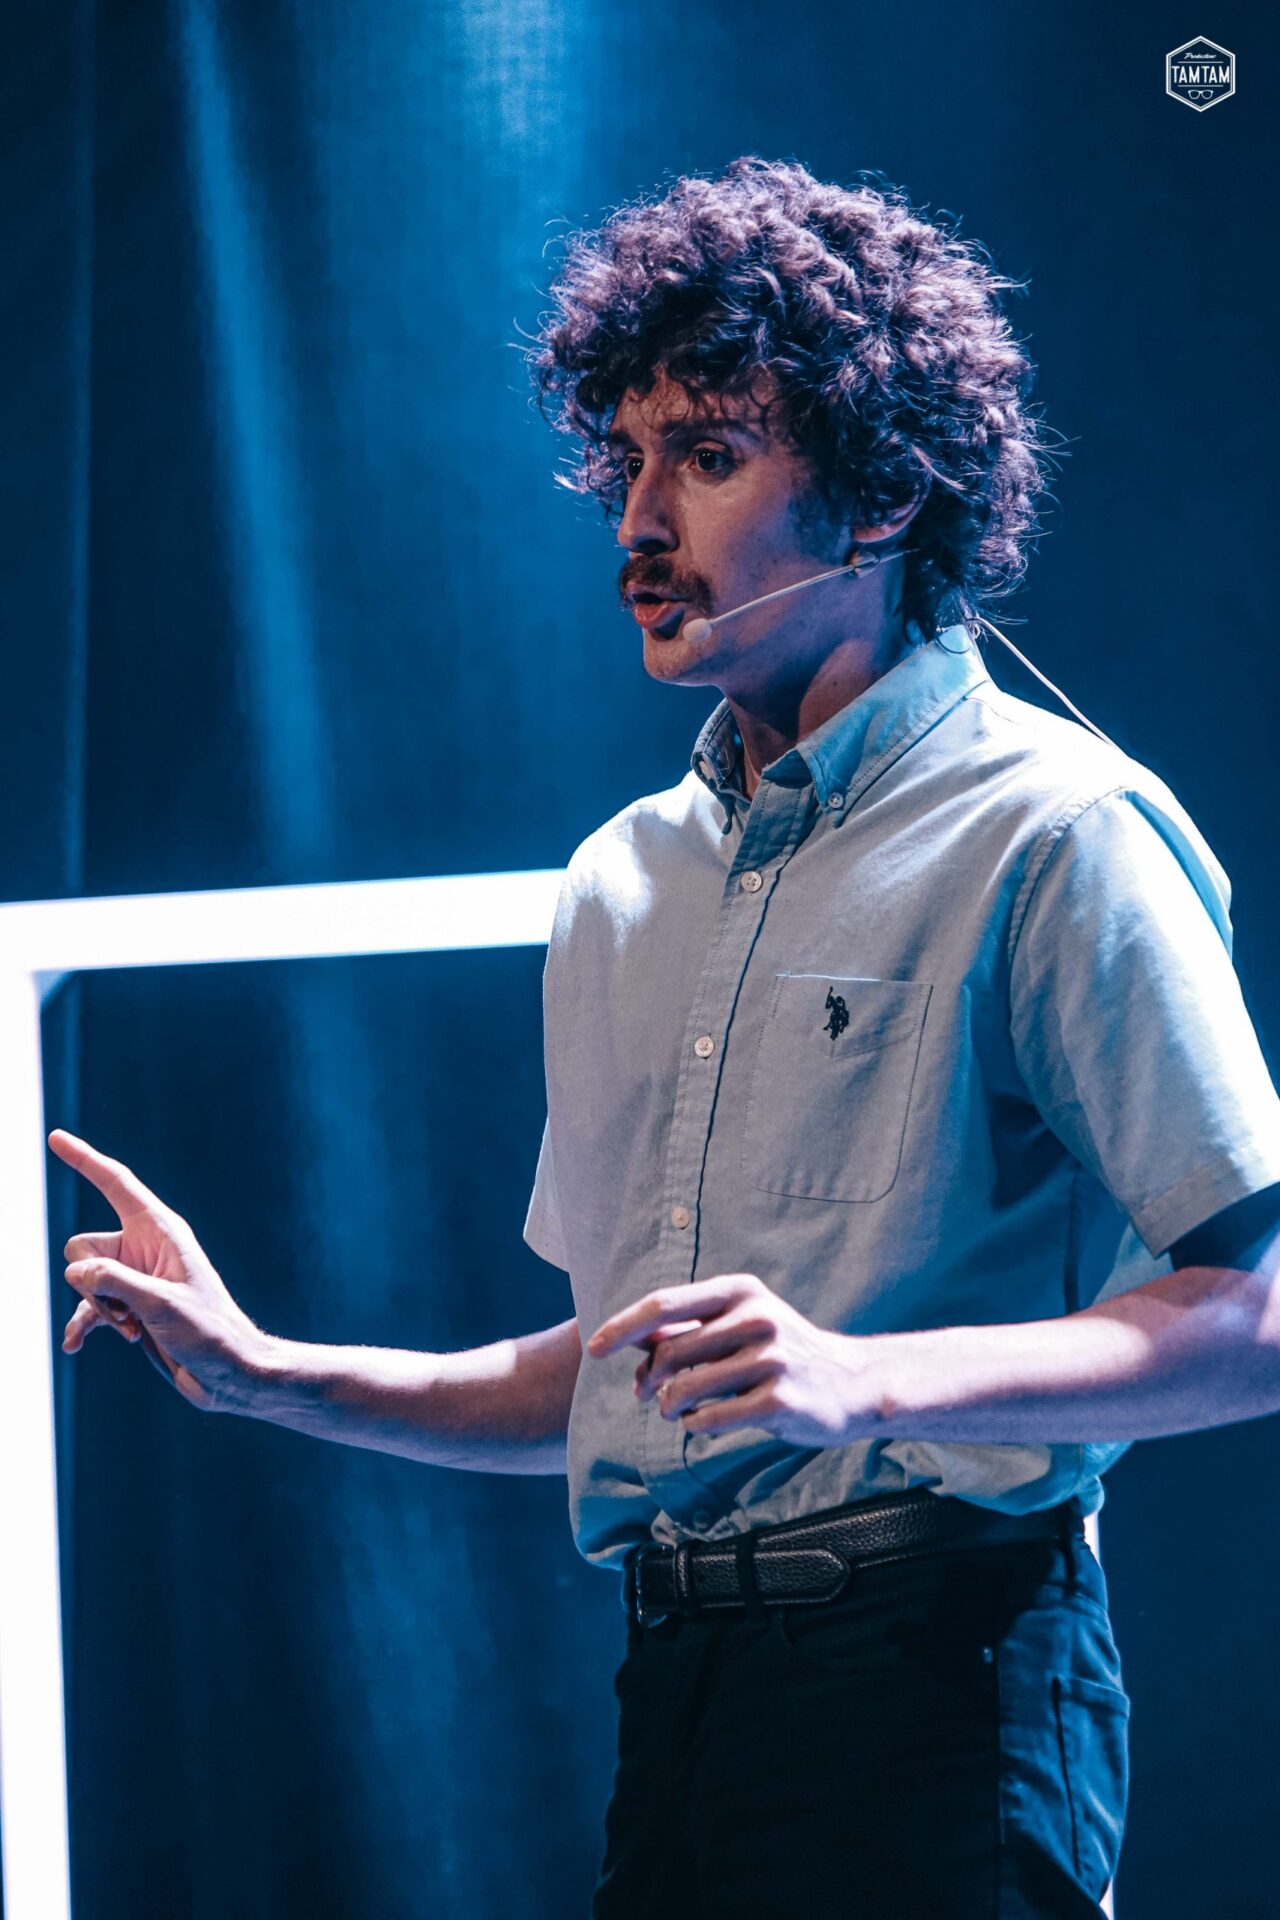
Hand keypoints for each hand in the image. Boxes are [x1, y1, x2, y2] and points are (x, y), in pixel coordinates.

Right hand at [50, 1128, 270, 1412]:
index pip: (116, 1183)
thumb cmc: (208, 1331)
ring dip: (96, 1308)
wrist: (227, 1372)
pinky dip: (83, 1324)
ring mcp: (134, 1277)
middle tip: (127, 1308)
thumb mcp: (159, 1303)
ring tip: (132, 1329)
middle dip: (90, 1280)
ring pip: (82, 1278)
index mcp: (160, 1230)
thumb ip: (113, 1281)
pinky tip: (75, 1346)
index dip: (84, 1159)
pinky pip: (88, 1306)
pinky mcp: (129, 1305)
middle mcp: (144, 1247)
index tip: (55, 1137)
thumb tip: (75, 1270)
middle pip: (83, 1245)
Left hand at [587, 1273, 884, 1446]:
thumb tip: (629, 1334)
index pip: (664, 1303)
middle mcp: (756, 1317)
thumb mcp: (740, 1325)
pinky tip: (700, 1423)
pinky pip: (710, 1418)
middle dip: (646, 1379)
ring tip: (672, 1412)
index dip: (622, 1326)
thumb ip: (689, 1327)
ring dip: (667, 1406)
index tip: (594, 1349)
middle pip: (669, 1351)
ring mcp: (770, 1358)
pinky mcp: (779, 1399)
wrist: (853, 1384)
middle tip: (643, 1396)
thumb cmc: (784, 1354)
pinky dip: (694, 1425)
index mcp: (740, 1291)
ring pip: (685, 1388)